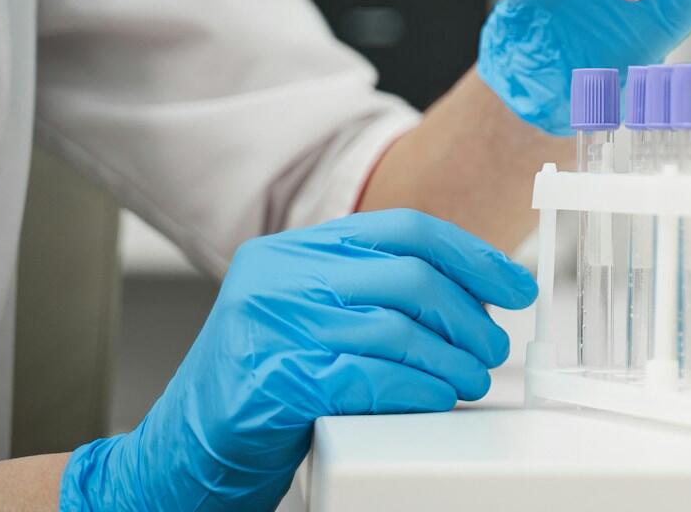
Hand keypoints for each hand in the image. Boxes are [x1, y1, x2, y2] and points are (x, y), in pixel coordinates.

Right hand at [59, 210, 536, 511]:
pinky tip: (436, 398)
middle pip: (409, 275)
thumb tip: (472, 294)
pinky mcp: (272, 381)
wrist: (177, 460)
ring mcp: (271, 326)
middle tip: (493, 346)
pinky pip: (369, 376)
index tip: (513, 286)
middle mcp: (278, 277)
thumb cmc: (258, 394)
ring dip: (452, 358)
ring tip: (472, 379)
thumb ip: (367, 294)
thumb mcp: (308, 321)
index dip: (471, 256)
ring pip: (397, 327)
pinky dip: (417, 389)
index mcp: (291, 252)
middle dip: (469, 314)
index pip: (403, 229)